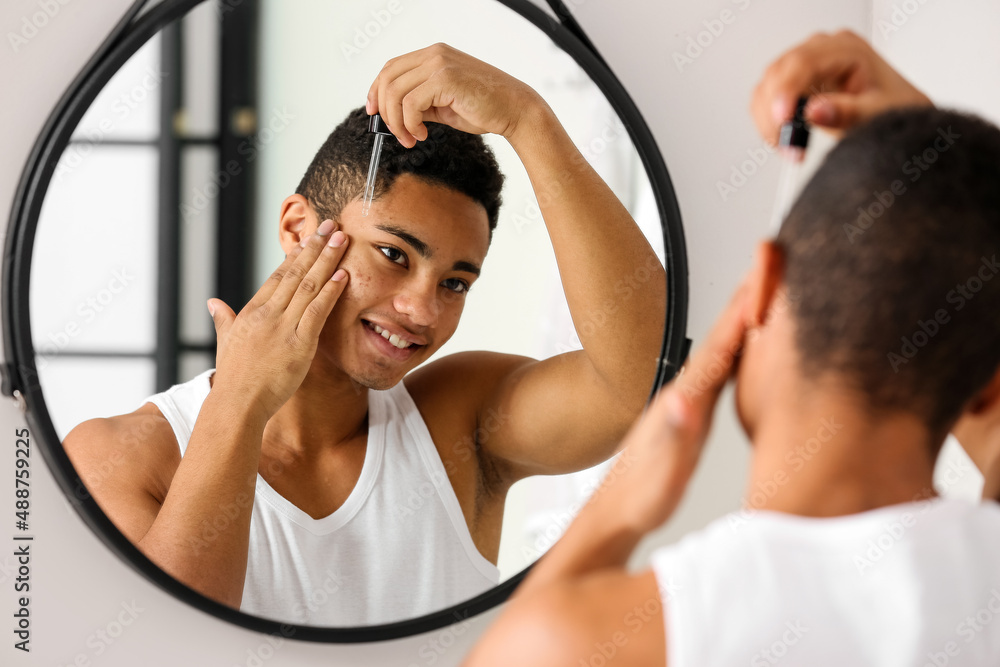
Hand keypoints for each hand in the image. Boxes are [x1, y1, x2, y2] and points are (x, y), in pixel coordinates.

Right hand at [207, 220, 349, 418]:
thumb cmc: (234, 378)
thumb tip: (213, 303)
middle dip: (315, 247)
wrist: (237, 404)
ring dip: (327, 260)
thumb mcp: (226, 343)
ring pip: (309, 285)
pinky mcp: (300, 344)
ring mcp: (284, 328)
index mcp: (252, 312)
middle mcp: (268, 314)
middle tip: (330, 225)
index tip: (309, 239)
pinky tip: (343, 275)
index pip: (277, 276)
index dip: (295, 256)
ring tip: (341, 239)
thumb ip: (223, 320)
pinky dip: (331, 291)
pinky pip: (318, 311)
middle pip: (295, 273)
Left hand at [366, 43, 541, 147]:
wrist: (515, 110)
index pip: (391, 68)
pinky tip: (423, 133)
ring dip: (397, 121)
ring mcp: (439, 64)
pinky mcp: (445, 79)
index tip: (374, 113)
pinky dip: (410, 124)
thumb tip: (395, 114)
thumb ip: (420, 103)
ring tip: (411, 137)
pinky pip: (411, 104)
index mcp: (433, 55)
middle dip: (385, 110)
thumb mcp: (444, 105)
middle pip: (387, 78)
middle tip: (398, 134)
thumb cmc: (485, 108)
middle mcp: (434, 54)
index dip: (376, 90)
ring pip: (395, 92)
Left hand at [611, 282, 749, 532]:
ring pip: (722, 350)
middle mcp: (682, 393)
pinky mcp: (687, 414)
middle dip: (749, 299)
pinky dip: (738, 350)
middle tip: (776, 262)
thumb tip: (683, 403)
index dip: (746, 309)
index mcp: (682, 401)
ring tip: (768, 293)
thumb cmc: (637, 500)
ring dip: (744, 320)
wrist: (611, 516)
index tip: (770, 274)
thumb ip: (674, 439)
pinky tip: (747, 347)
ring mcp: (684, 401)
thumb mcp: (660, 474)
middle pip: (723, 336)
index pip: (721, 346)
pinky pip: (721, 371)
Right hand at [751, 30, 931, 144]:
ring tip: (787, 146)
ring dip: (768, 119)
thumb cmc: (894, 109)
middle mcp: (822, 52)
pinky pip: (768, 97)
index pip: (803, 62)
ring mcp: (806, 66)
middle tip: (785, 143)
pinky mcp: (795, 83)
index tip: (783, 120)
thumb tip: (814, 111)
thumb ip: (846, 113)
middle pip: (779, 72)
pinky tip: (782, 138)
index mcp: (846, 49)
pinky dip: (768, 121)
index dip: (786, 91)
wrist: (898, 115)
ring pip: (768, 85)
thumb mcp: (876, 114)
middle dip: (774, 111)